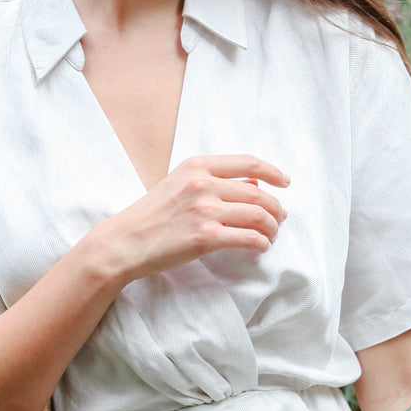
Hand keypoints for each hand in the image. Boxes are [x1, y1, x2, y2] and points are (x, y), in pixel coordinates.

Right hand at [92, 154, 289, 282]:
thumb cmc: (151, 215)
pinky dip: (261, 243)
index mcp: (197, 166)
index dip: (272, 172)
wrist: (125, 241)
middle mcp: (202, 184)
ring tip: (271, 235)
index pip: (247, 163)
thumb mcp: (178, 184)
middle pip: (258, 193)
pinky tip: (260, 247)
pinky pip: (248, 238)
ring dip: (272, 227)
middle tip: (280, 218)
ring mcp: (204, 210)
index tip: (284, 182)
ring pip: (258, 215)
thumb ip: (211, 180)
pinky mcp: (205, 237)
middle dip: (276, 208)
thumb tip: (252, 184)